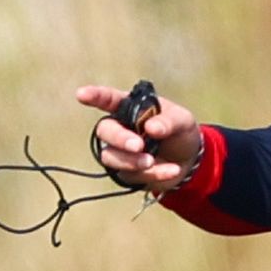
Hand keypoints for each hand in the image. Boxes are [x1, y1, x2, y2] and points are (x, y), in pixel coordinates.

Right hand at [75, 84, 203, 189]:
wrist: (189, 161)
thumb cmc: (180, 132)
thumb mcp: (182, 120)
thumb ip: (169, 121)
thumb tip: (151, 128)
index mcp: (131, 108)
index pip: (109, 99)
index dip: (95, 96)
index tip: (81, 95)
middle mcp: (121, 128)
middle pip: (105, 130)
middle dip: (119, 138)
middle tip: (138, 145)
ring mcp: (120, 151)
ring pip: (110, 156)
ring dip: (132, 161)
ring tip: (153, 161)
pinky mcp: (126, 173)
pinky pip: (131, 175)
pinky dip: (153, 174)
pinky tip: (171, 170)